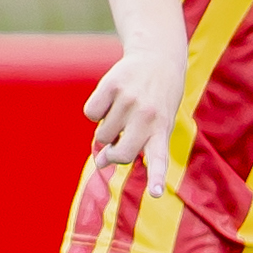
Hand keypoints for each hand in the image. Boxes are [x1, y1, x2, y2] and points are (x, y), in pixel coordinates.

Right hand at [84, 44, 184, 178]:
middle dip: (112, 155)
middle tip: (114, 145)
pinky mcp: (112, 85)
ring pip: (101, 135)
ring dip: (106, 129)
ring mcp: (129, 100)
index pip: (159, 159)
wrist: (158, 58)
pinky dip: (97, 110)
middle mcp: (147, 116)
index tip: (155, 194)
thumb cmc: (157, 101)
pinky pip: (91, 113)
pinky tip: (112, 99)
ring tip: (123, 112)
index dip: (156, 178)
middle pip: (119, 154)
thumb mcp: (157, 124)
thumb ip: (133, 147)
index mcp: (162, 130)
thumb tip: (100, 162)